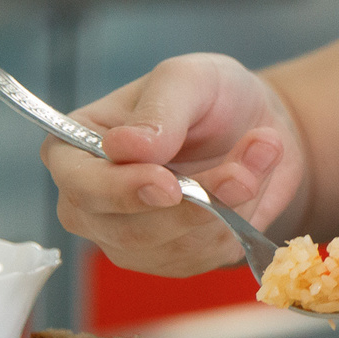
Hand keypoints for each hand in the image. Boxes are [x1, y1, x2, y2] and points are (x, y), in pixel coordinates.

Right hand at [41, 53, 308, 276]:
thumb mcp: (189, 78)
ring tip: (263, 149)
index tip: (167, 185)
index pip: (79, 185)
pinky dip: (244, 218)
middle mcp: (93, 204)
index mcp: (75, 151)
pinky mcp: (176, 259)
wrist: (258, 126)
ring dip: (231, 203)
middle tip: (242, 174)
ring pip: (177, 245)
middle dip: (194, 204)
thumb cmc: (211, 95)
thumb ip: (159, 110)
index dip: (120, 191)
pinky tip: (255, 178)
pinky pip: (209, 253)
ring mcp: (131, 239)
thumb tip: (125, 148)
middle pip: (127, 230)